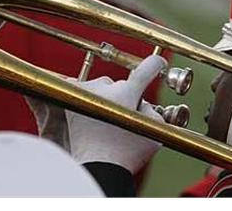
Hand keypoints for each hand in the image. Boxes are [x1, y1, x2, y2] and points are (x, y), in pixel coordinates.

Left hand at [65, 55, 166, 172]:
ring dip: (109, 97)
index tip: (159, 64)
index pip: (146, 68)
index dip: (156, 64)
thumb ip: (153, 110)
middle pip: (123, 84)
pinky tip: (92, 107)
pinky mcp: (72, 101)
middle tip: (127, 116)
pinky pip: (84, 89)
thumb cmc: (128, 154)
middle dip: (128, 96)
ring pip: (104, 86)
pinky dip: (90, 96)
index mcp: (127, 94)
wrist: (97, 167)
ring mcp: (86, 93)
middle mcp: (105, 89)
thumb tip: (142, 102)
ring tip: (108, 118)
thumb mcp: (155, 131)